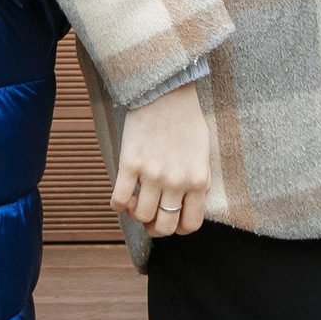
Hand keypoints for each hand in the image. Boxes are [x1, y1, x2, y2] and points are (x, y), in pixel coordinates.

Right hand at [113, 83, 210, 238]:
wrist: (165, 92)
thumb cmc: (186, 120)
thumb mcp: (203, 153)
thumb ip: (200, 180)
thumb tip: (191, 202)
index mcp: (198, 181)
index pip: (190, 224)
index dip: (177, 227)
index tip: (169, 218)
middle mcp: (177, 182)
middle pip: (164, 226)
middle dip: (154, 227)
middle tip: (148, 216)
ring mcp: (153, 174)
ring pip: (141, 216)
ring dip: (135, 214)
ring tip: (135, 202)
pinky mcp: (130, 163)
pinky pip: (119, 199)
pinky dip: (117, 204)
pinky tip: (120, 197)